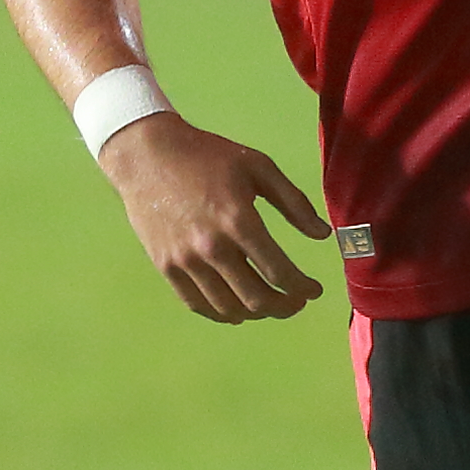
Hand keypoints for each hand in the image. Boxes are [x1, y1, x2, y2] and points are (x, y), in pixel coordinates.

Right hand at [103, 114, 333, 321]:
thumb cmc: (207, 156)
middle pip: (256, 299)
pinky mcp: (166, 267)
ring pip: (228, 309)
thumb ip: (294, 202)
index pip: (279, 272)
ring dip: (257, 314)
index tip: (315, 290)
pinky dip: (222, 314)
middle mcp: (212, 248)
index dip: (303, 288)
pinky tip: (238, 309)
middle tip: (297, 302)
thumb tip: (322, 235)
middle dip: (285, 307)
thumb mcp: (258, 167)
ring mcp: (185, 261)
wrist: (147, 155)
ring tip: (270, 304)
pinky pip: (197, 305)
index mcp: (239, 221)